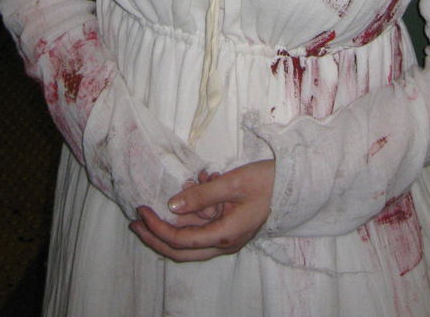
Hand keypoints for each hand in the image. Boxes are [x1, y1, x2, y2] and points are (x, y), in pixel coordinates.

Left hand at [129, 160, 274, 261]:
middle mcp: (223, 243)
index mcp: (224, 236)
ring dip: (177, 218)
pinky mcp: (229, 227)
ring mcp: (226, 237)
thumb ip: (201, 195)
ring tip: (176, 188)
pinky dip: (195, 207)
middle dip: (155, 235)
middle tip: (135, 220)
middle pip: (181, 249)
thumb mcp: (231, 183)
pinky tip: (202, 181)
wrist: (294, 185)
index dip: (157, 227)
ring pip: (191, 237)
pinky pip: (205, 223)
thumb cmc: (266, 182)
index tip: (141, 210)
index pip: (181, 240)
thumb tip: (172, 205)